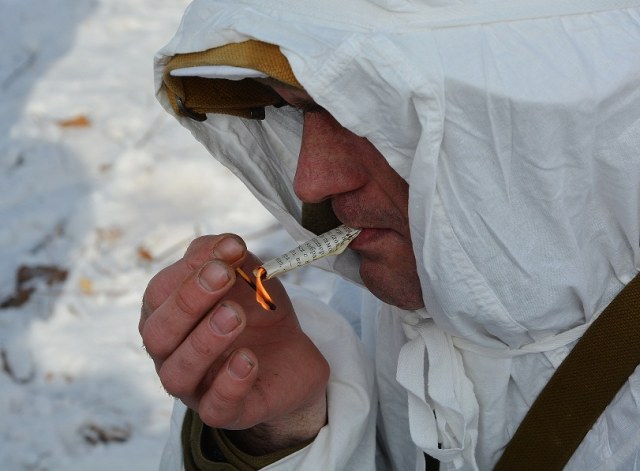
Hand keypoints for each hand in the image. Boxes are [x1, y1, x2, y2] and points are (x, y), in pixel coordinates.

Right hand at [139, 234, 329, 453]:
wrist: (293, 354)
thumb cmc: (257, 311)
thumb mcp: (247, 276)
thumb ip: (228, 257)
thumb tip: (224, 244)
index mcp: (169, 316)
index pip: (159, 293)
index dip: (189, 269)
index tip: (231, 250)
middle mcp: (172, 354)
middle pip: (158, 334)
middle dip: (188, 301)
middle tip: (222, 276)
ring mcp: (195, 387)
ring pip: (178, 373)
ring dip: (205, 340)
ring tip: (236, 315)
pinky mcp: (226, 412)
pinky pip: (215, 407)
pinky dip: (230, 382)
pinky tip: (248, 358)